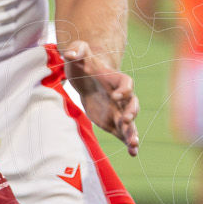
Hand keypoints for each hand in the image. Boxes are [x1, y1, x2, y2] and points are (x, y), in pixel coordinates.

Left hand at [61, 40, 140, 154]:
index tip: (116, 95)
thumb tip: (69, 52)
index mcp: (117, 79)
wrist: (85, 78)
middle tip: (125, 120)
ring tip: (133, 144)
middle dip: (131, 113)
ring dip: (132, 132)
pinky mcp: (114, 123)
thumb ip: (76, 49)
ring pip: (130, 123)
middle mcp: (122, 96)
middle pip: (132, 105)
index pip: (126, 84)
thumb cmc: (82, 63)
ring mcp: (119, 111)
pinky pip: (124, 134)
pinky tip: (133, 153)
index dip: (124, 89)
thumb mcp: (77, 53)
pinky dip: (129, 143)